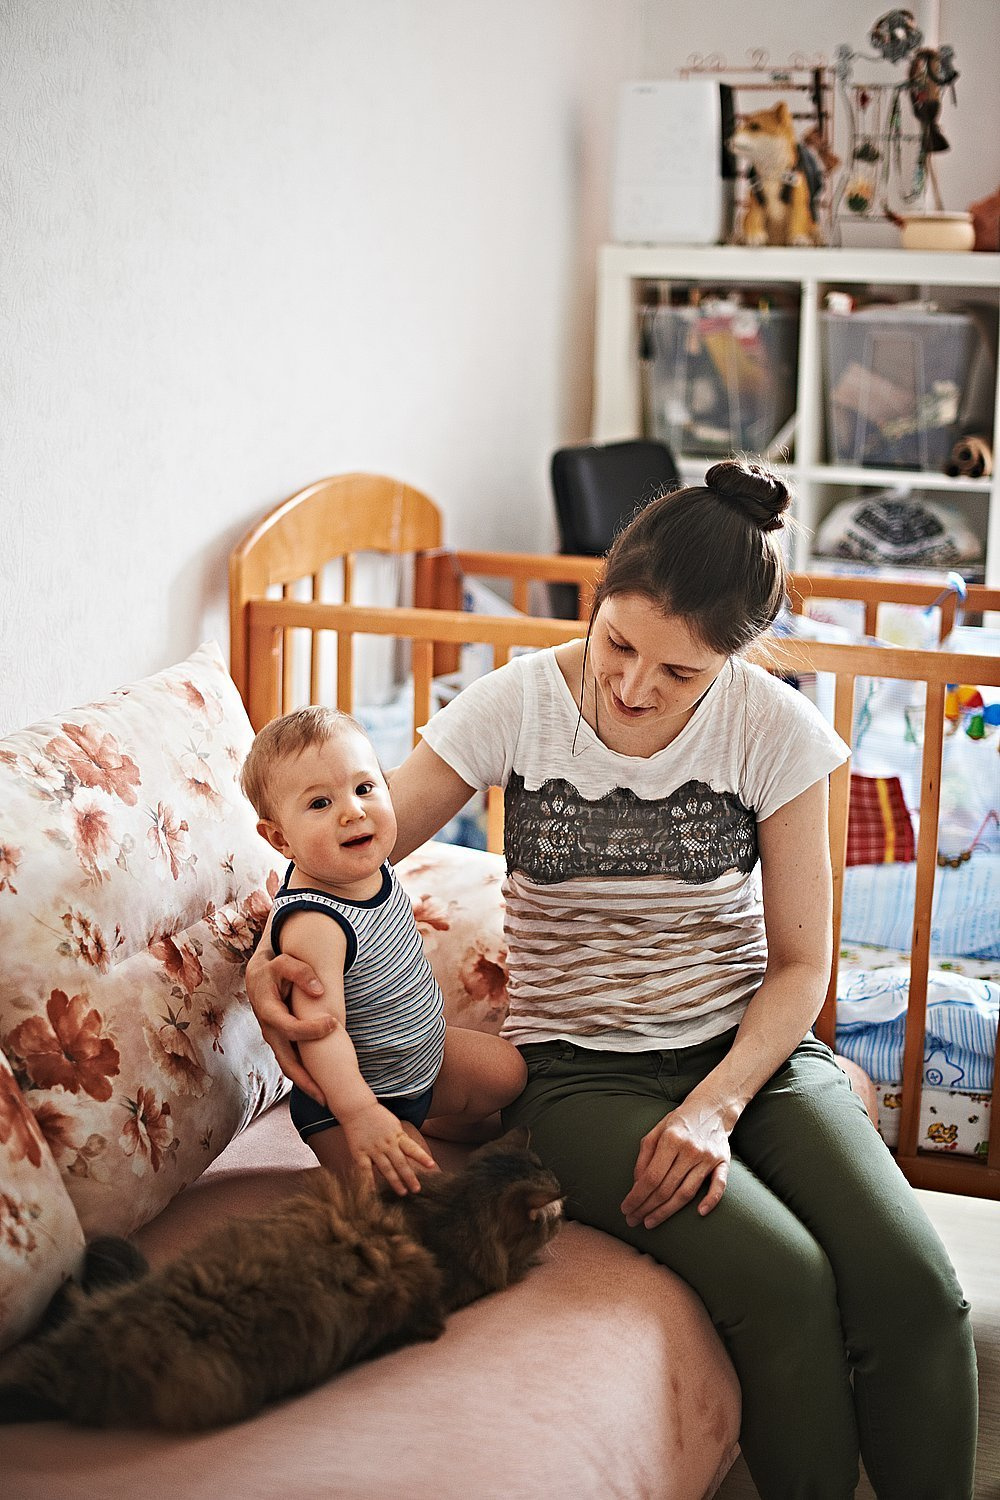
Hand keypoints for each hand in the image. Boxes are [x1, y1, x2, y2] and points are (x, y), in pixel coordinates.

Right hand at [244, 947, 331, 1103]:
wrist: (258, 976)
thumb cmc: (274, 968)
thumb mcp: (284, 963)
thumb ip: (301, 973)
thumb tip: (319, 990)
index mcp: (268, 1012)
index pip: (289, 1027)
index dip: (311, 1028)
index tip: (334, 1022)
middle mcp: (269, 1031)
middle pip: (286, 1061)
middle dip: (306, 1080)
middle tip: (327, 1096)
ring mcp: (274, 1039)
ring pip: (288, 1067)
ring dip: (306, 1084)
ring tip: (326, 1100)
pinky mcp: (281, 1042)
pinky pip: (292, 1062)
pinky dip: (304, 1075)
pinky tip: (320, 1086)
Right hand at [340, 1104, 437, 1195]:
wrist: (358, 1109)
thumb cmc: (378, 1117)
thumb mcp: (395, 1125)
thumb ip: (402, 1140)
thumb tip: (411, 1156)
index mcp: (397, 1136)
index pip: (412, 1148)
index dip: (422, 1157)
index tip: (432, 1165)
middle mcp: (387, 1144)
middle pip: (401, 1163)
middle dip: (410, 1177)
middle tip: (417, 1189)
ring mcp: (374, 1149)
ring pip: (386, 1169)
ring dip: (395, 1182)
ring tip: (403, 1192)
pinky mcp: (360, 1153)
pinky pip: (366, 1171)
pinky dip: (369, 1182)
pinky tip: (374, 1193)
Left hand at [621, 1102, 730, 1228]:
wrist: (712, 1108)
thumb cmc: (679, 1122)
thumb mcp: (657, 1131)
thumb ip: (645, 1156)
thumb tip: (637, 1185)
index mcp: (671, 1139)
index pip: (651, 1176)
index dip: (637, 1196)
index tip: (626, 1209)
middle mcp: (690, 1149)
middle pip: (666, 1188)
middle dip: (647, 1207)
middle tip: (633, 1220)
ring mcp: (708, 1157)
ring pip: (686, 1192)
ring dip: (667, 1211)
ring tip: (650, 1222)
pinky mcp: (724, 1162)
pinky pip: (719, 1186)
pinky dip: (710, 1200)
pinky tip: (699, 1213)